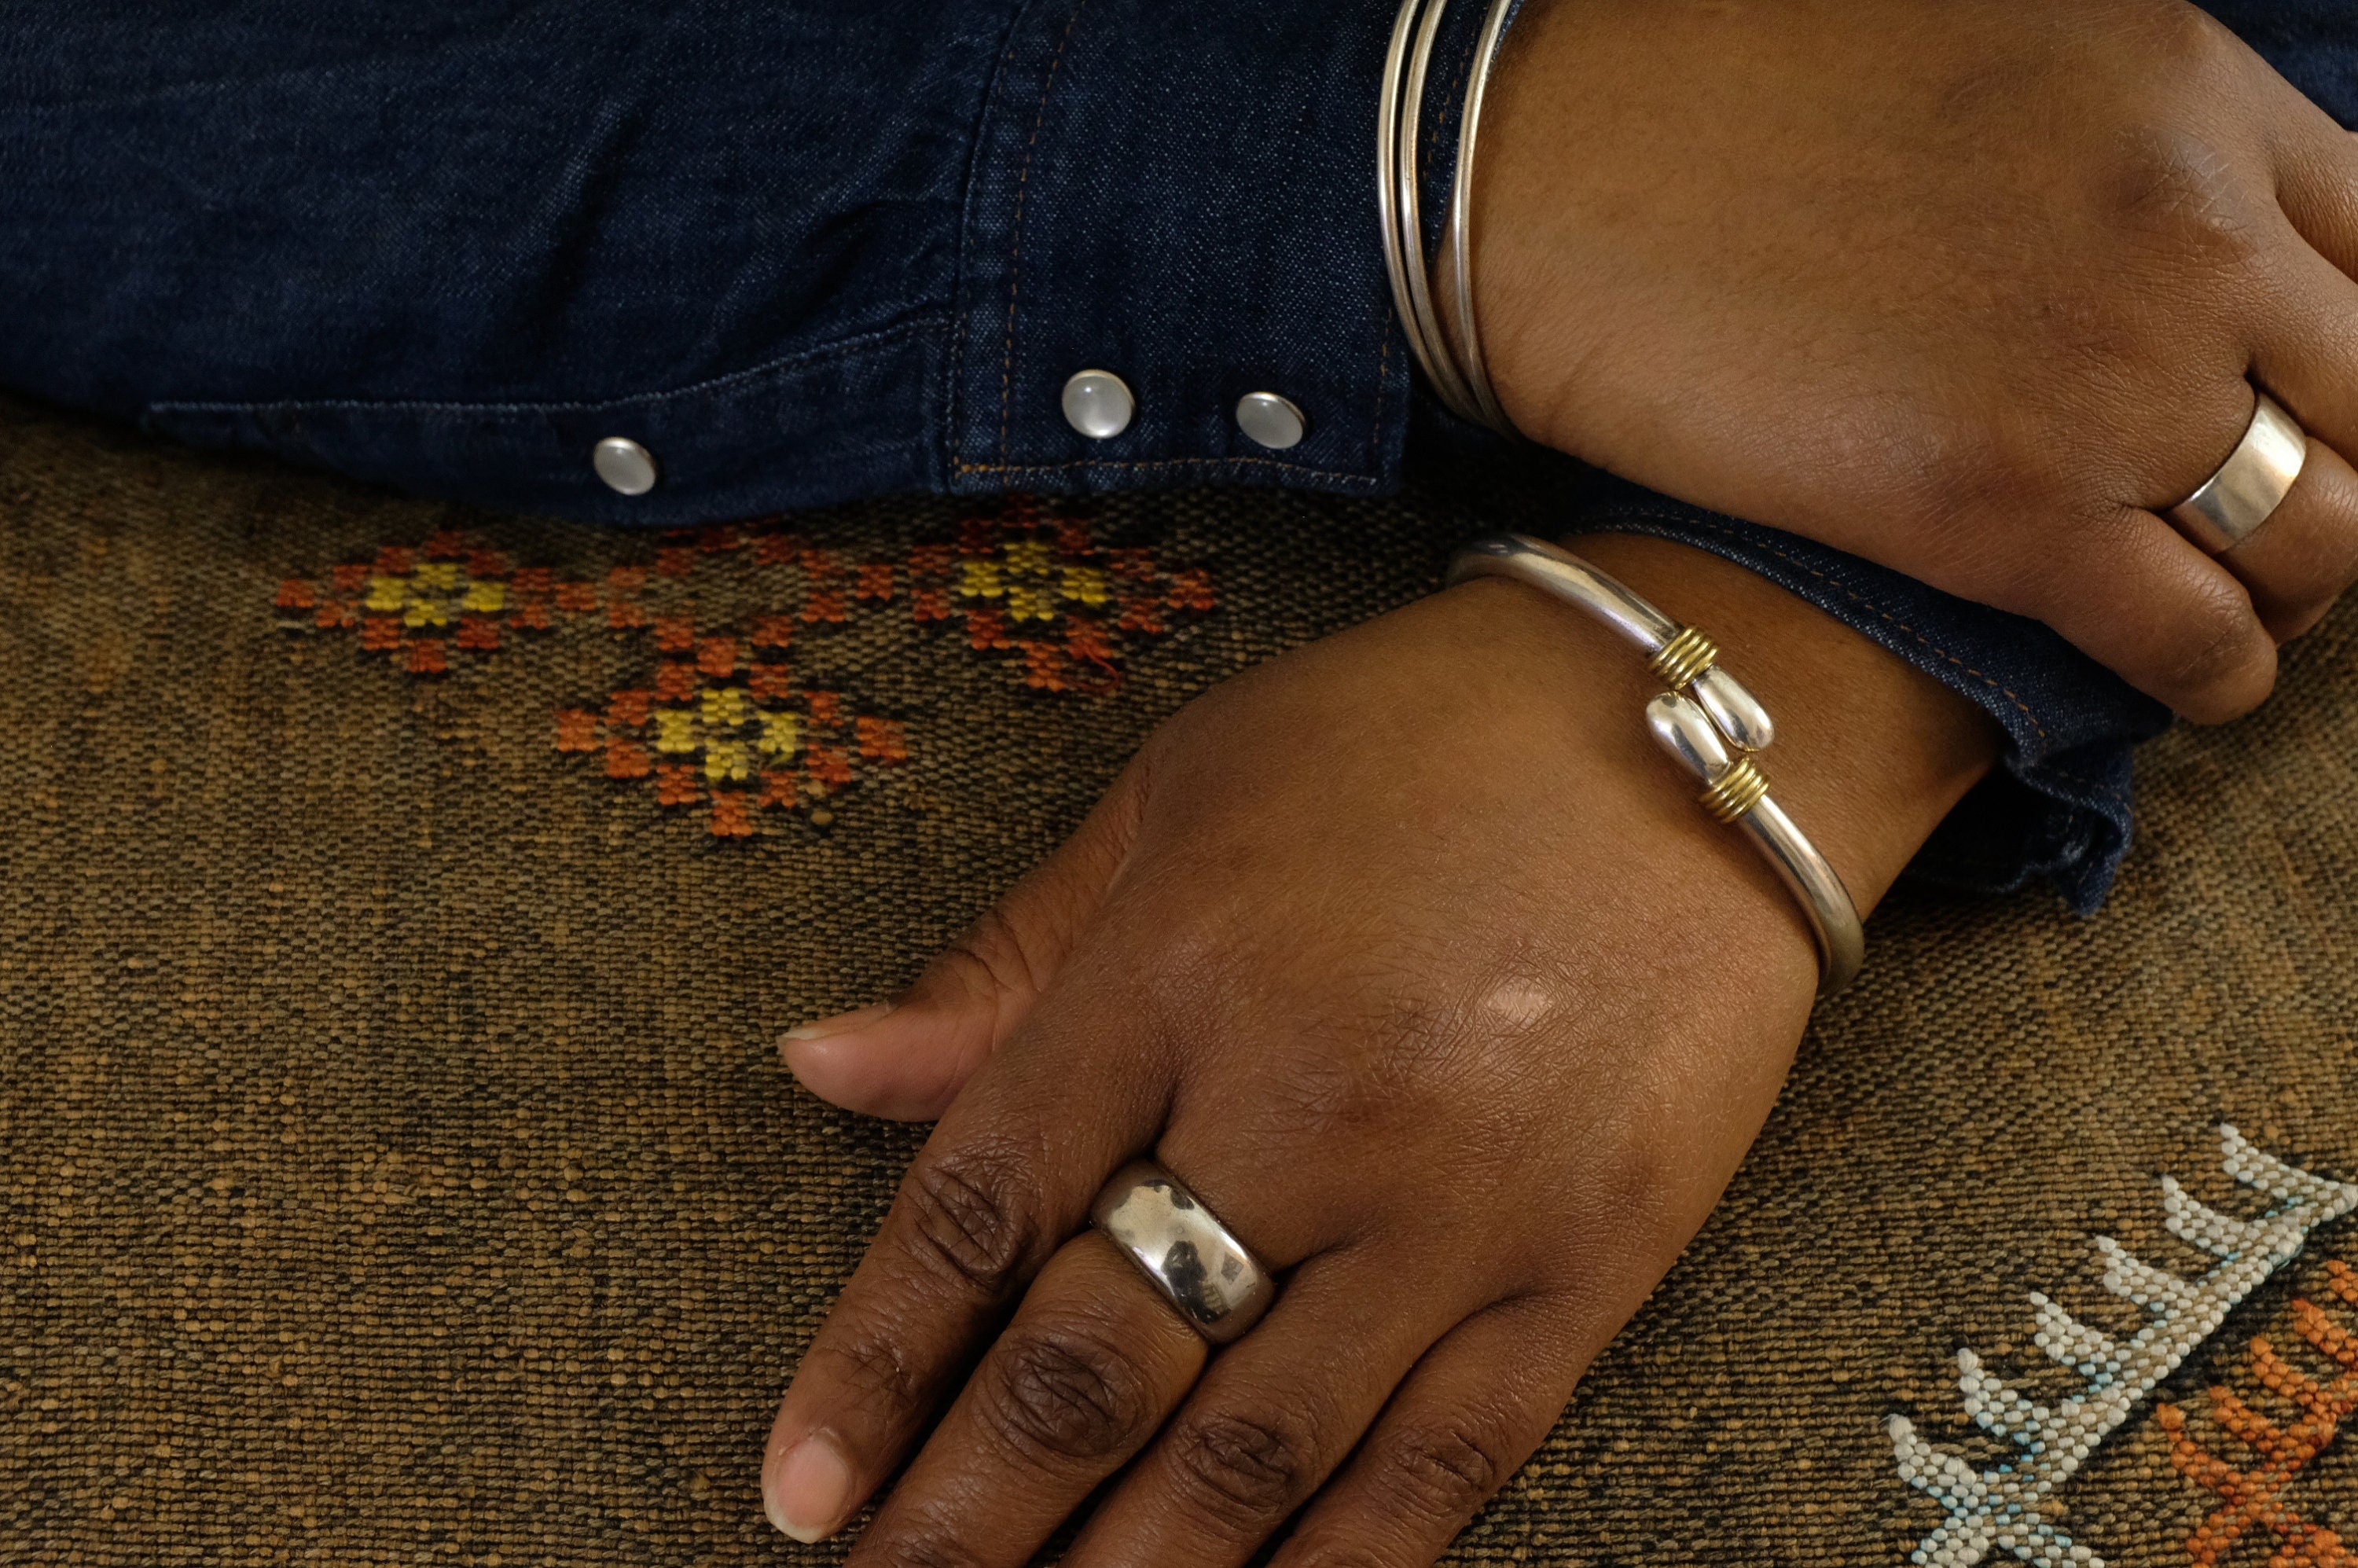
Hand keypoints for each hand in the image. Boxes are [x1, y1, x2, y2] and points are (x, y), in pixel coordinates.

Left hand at [760, 536, 1995, 1564]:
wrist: (1703, 732)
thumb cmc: (1410, 737)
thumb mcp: (1180, 793)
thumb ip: (1009, 960)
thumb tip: (822, 1068)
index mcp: (1178, 969)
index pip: (984, 1208)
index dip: (873, 1367)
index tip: (796, 1494)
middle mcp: (1304, 1103)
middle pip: (1095, 1361)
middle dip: (969, 1516)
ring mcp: (1458, 1201)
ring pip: (1254, 1453)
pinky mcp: (1591, 1263)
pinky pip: (1445, 1463)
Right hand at [1475, 0, 2357, 720]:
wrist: (1541, 174)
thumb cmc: (1712, 97)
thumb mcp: (1981, 54)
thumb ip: (2115, 146)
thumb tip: (2168, 245)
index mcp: (2189, 94)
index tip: (2317, 410)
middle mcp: (2190, 230)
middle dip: (2349, 475)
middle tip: (2279, 521)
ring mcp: (2109, 377)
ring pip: (2323, 532)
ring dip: (2293, 588)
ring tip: (2234, 609)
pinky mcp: (2004, 516)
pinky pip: (2193, 637)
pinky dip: (2214, 676)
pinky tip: (2185, 682)